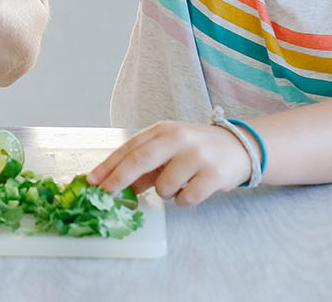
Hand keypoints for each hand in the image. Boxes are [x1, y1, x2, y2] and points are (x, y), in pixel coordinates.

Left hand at [87, 121, 252, 206]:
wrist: (239, 147)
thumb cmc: (196, 149)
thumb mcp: (168, 150)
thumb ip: (144, 166)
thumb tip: (116, 184)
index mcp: (162, 130)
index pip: (129, 148)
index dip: (108, 166)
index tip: (92, 181)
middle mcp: (178, 139)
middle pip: (139, 160)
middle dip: (118, 179)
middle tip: (105, 194)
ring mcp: (196, 156)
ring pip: (163, 187)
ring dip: (164, 192)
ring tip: (179, 183)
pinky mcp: (213, 175)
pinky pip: (186, 199)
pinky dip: (183, 201)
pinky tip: (193, 190)